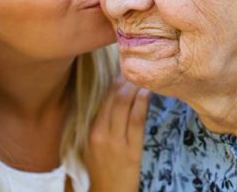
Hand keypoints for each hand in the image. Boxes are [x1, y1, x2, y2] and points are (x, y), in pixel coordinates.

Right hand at [85, 77, 149, 191]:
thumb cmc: (100, 168)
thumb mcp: (91, 144)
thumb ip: (97, 122)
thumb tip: (109, 98)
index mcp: (88, 130)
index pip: (101, 98)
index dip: (112, 81)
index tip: (123, 70)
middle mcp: (99, 133)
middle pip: (112, 98)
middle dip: (125, 80)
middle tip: (136, 69)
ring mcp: (115, 142)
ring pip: (124, 105)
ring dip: (134, 87)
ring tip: (143, 76)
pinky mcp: (130, 151)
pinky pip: (136, 120)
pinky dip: (142, 102)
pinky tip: (147, 92)